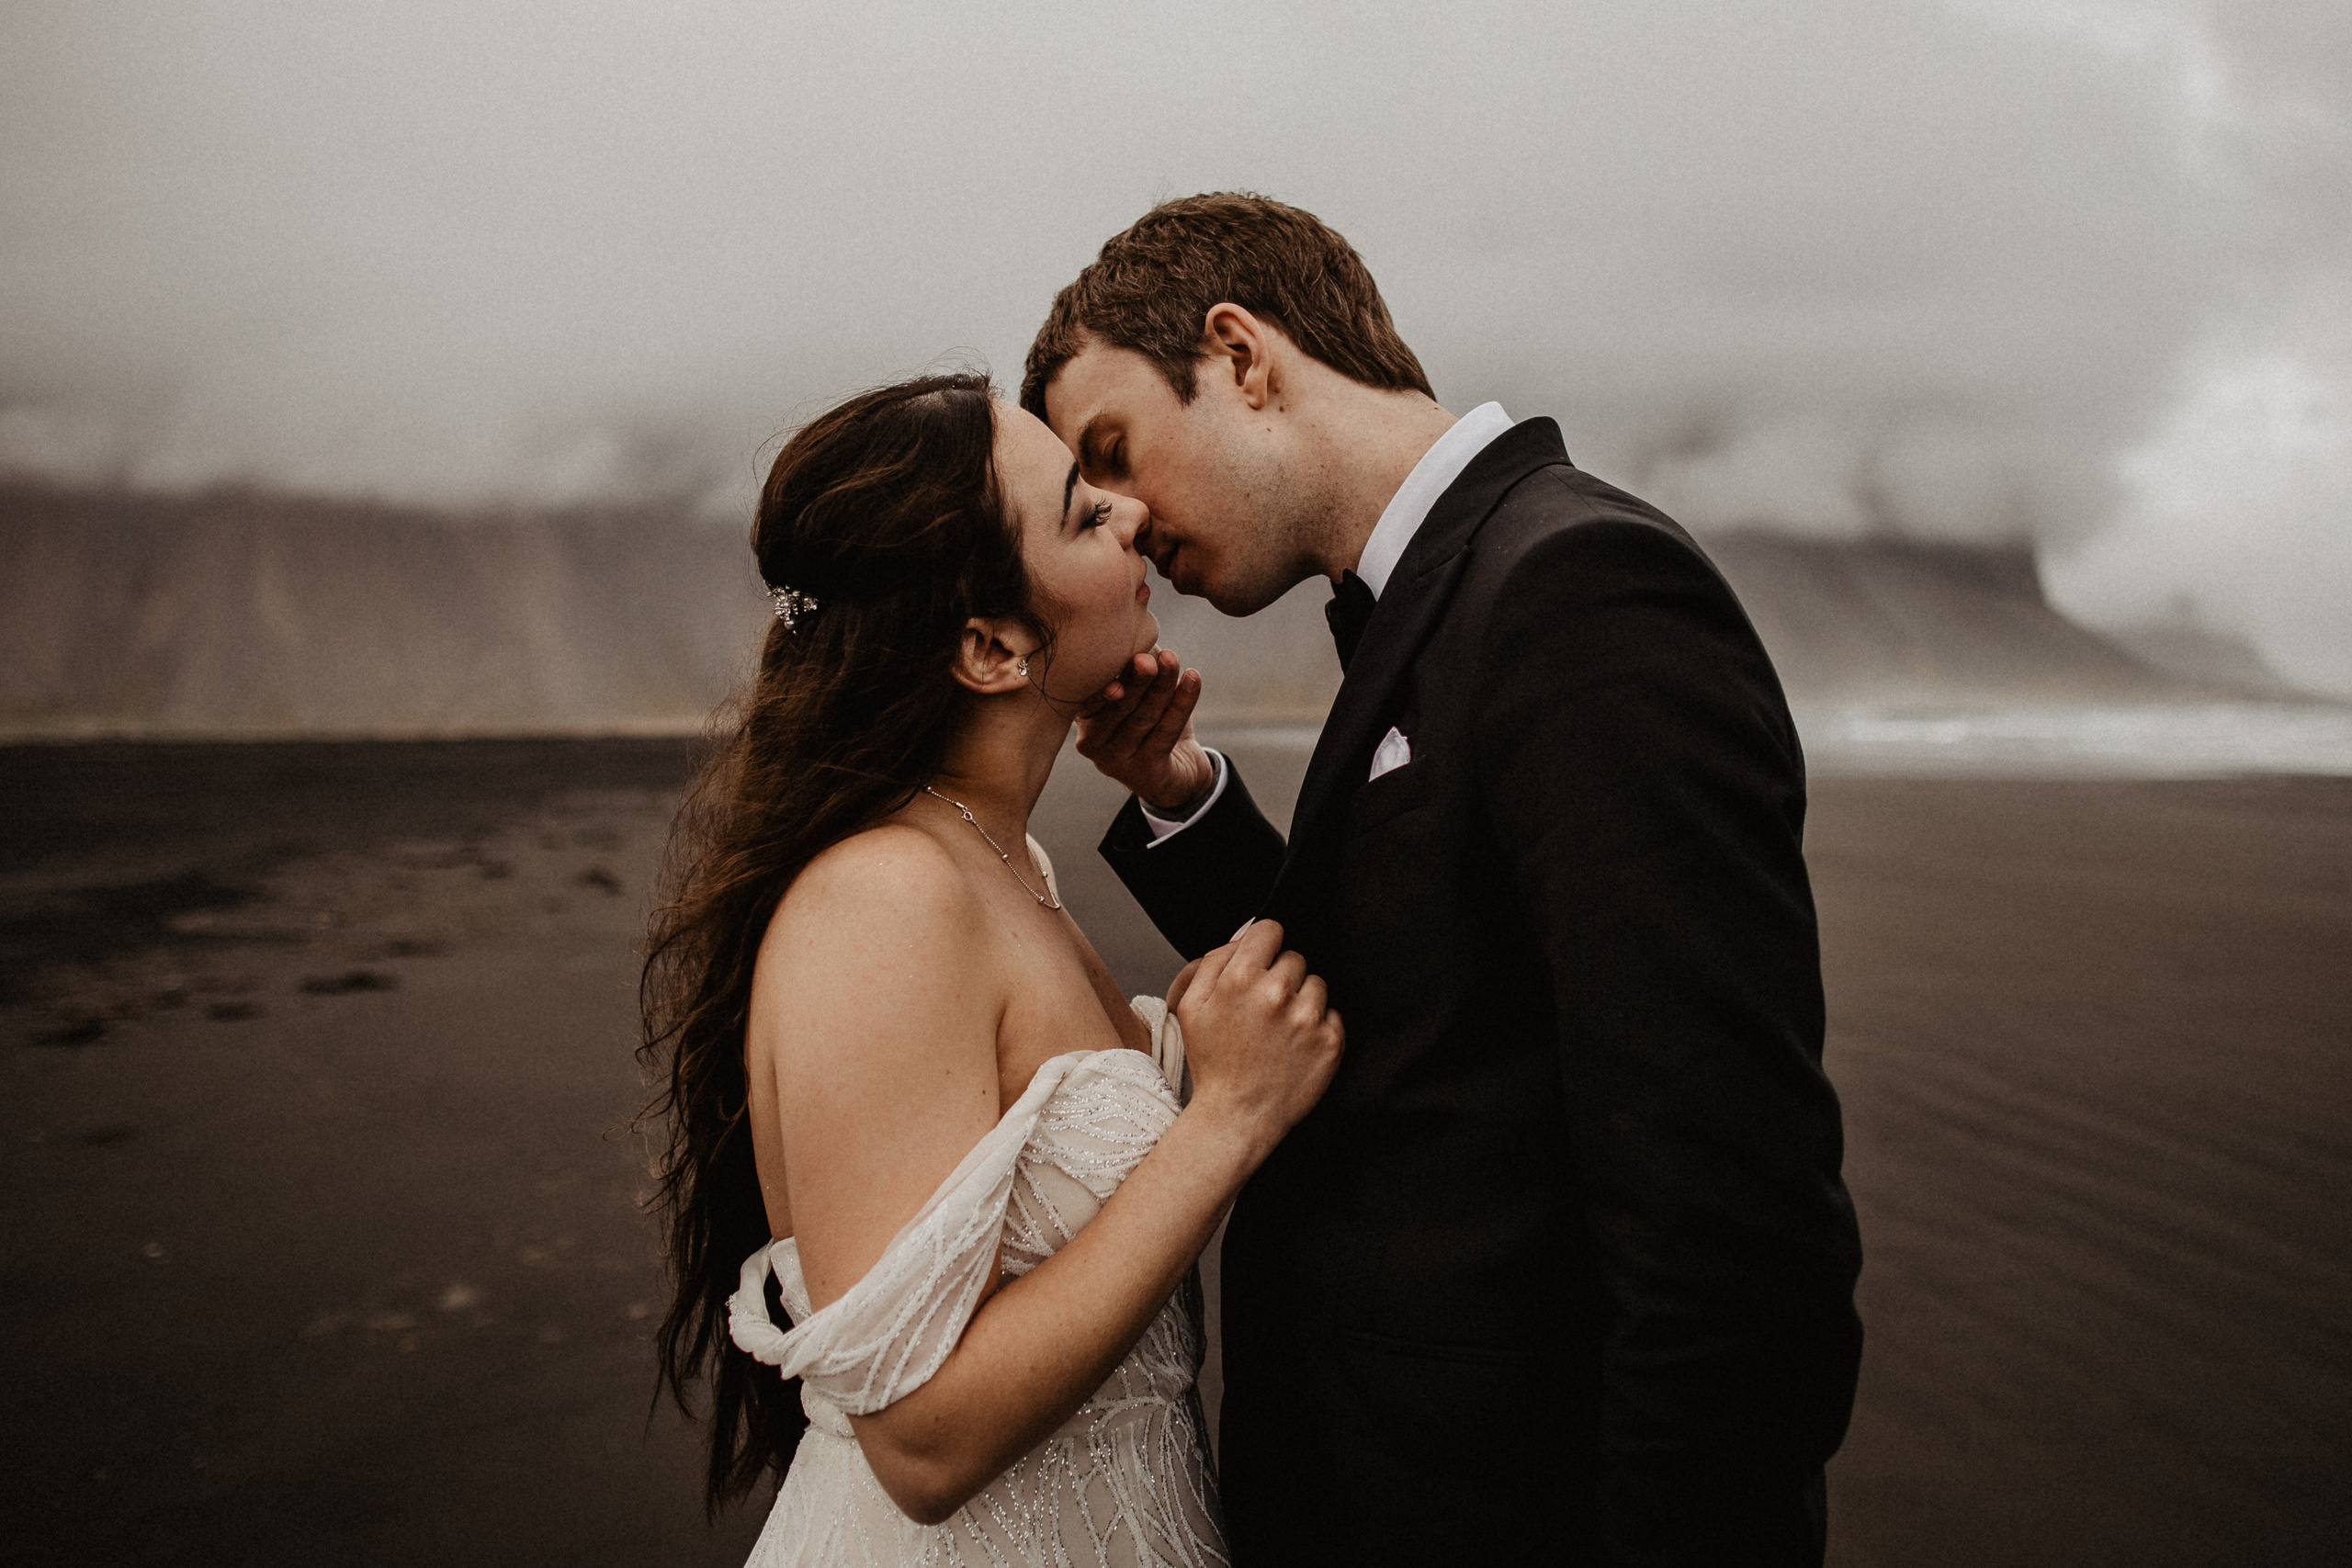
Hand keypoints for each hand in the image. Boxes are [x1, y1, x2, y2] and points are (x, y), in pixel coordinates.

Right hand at [1075, 649, 1215, 814]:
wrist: (1175, 772)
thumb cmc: (1150, 720)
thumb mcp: (1138, 689)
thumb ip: (1134, 658)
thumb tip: (1140, 613)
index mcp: (1082, 717)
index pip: (1092, 692)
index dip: (1108, 671)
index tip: (1119, 647)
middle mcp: (1091, 743)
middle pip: (1118, 705)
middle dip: (1136, 678)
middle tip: (1147, 657)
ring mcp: (1115, 761)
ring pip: (1143, 718)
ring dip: (1161, 686)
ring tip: (1173, 660)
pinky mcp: (1144, 773)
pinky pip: (1166, 733)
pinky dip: (1182, 703)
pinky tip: (1193, 679)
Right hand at [1174, 921, 1343, 1157]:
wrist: (1238, 1116)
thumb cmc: (1214, 1062)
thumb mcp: (1192, 1007)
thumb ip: (1215, 960)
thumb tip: (1246, 931)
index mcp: (1241, 978)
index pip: (1270, 929)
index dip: (1263, 948)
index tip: (1260, 967)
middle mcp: (1277, 993)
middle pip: (1294, 957)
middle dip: (1281, 978)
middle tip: (1264, 1011)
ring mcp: (1308, 1018)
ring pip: (1316, 983)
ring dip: (1302, 1001)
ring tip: (1280, 1031)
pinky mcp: (1331, 1041)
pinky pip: (1333, 1013)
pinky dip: (1318, 1026)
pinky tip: (1296, 1046)